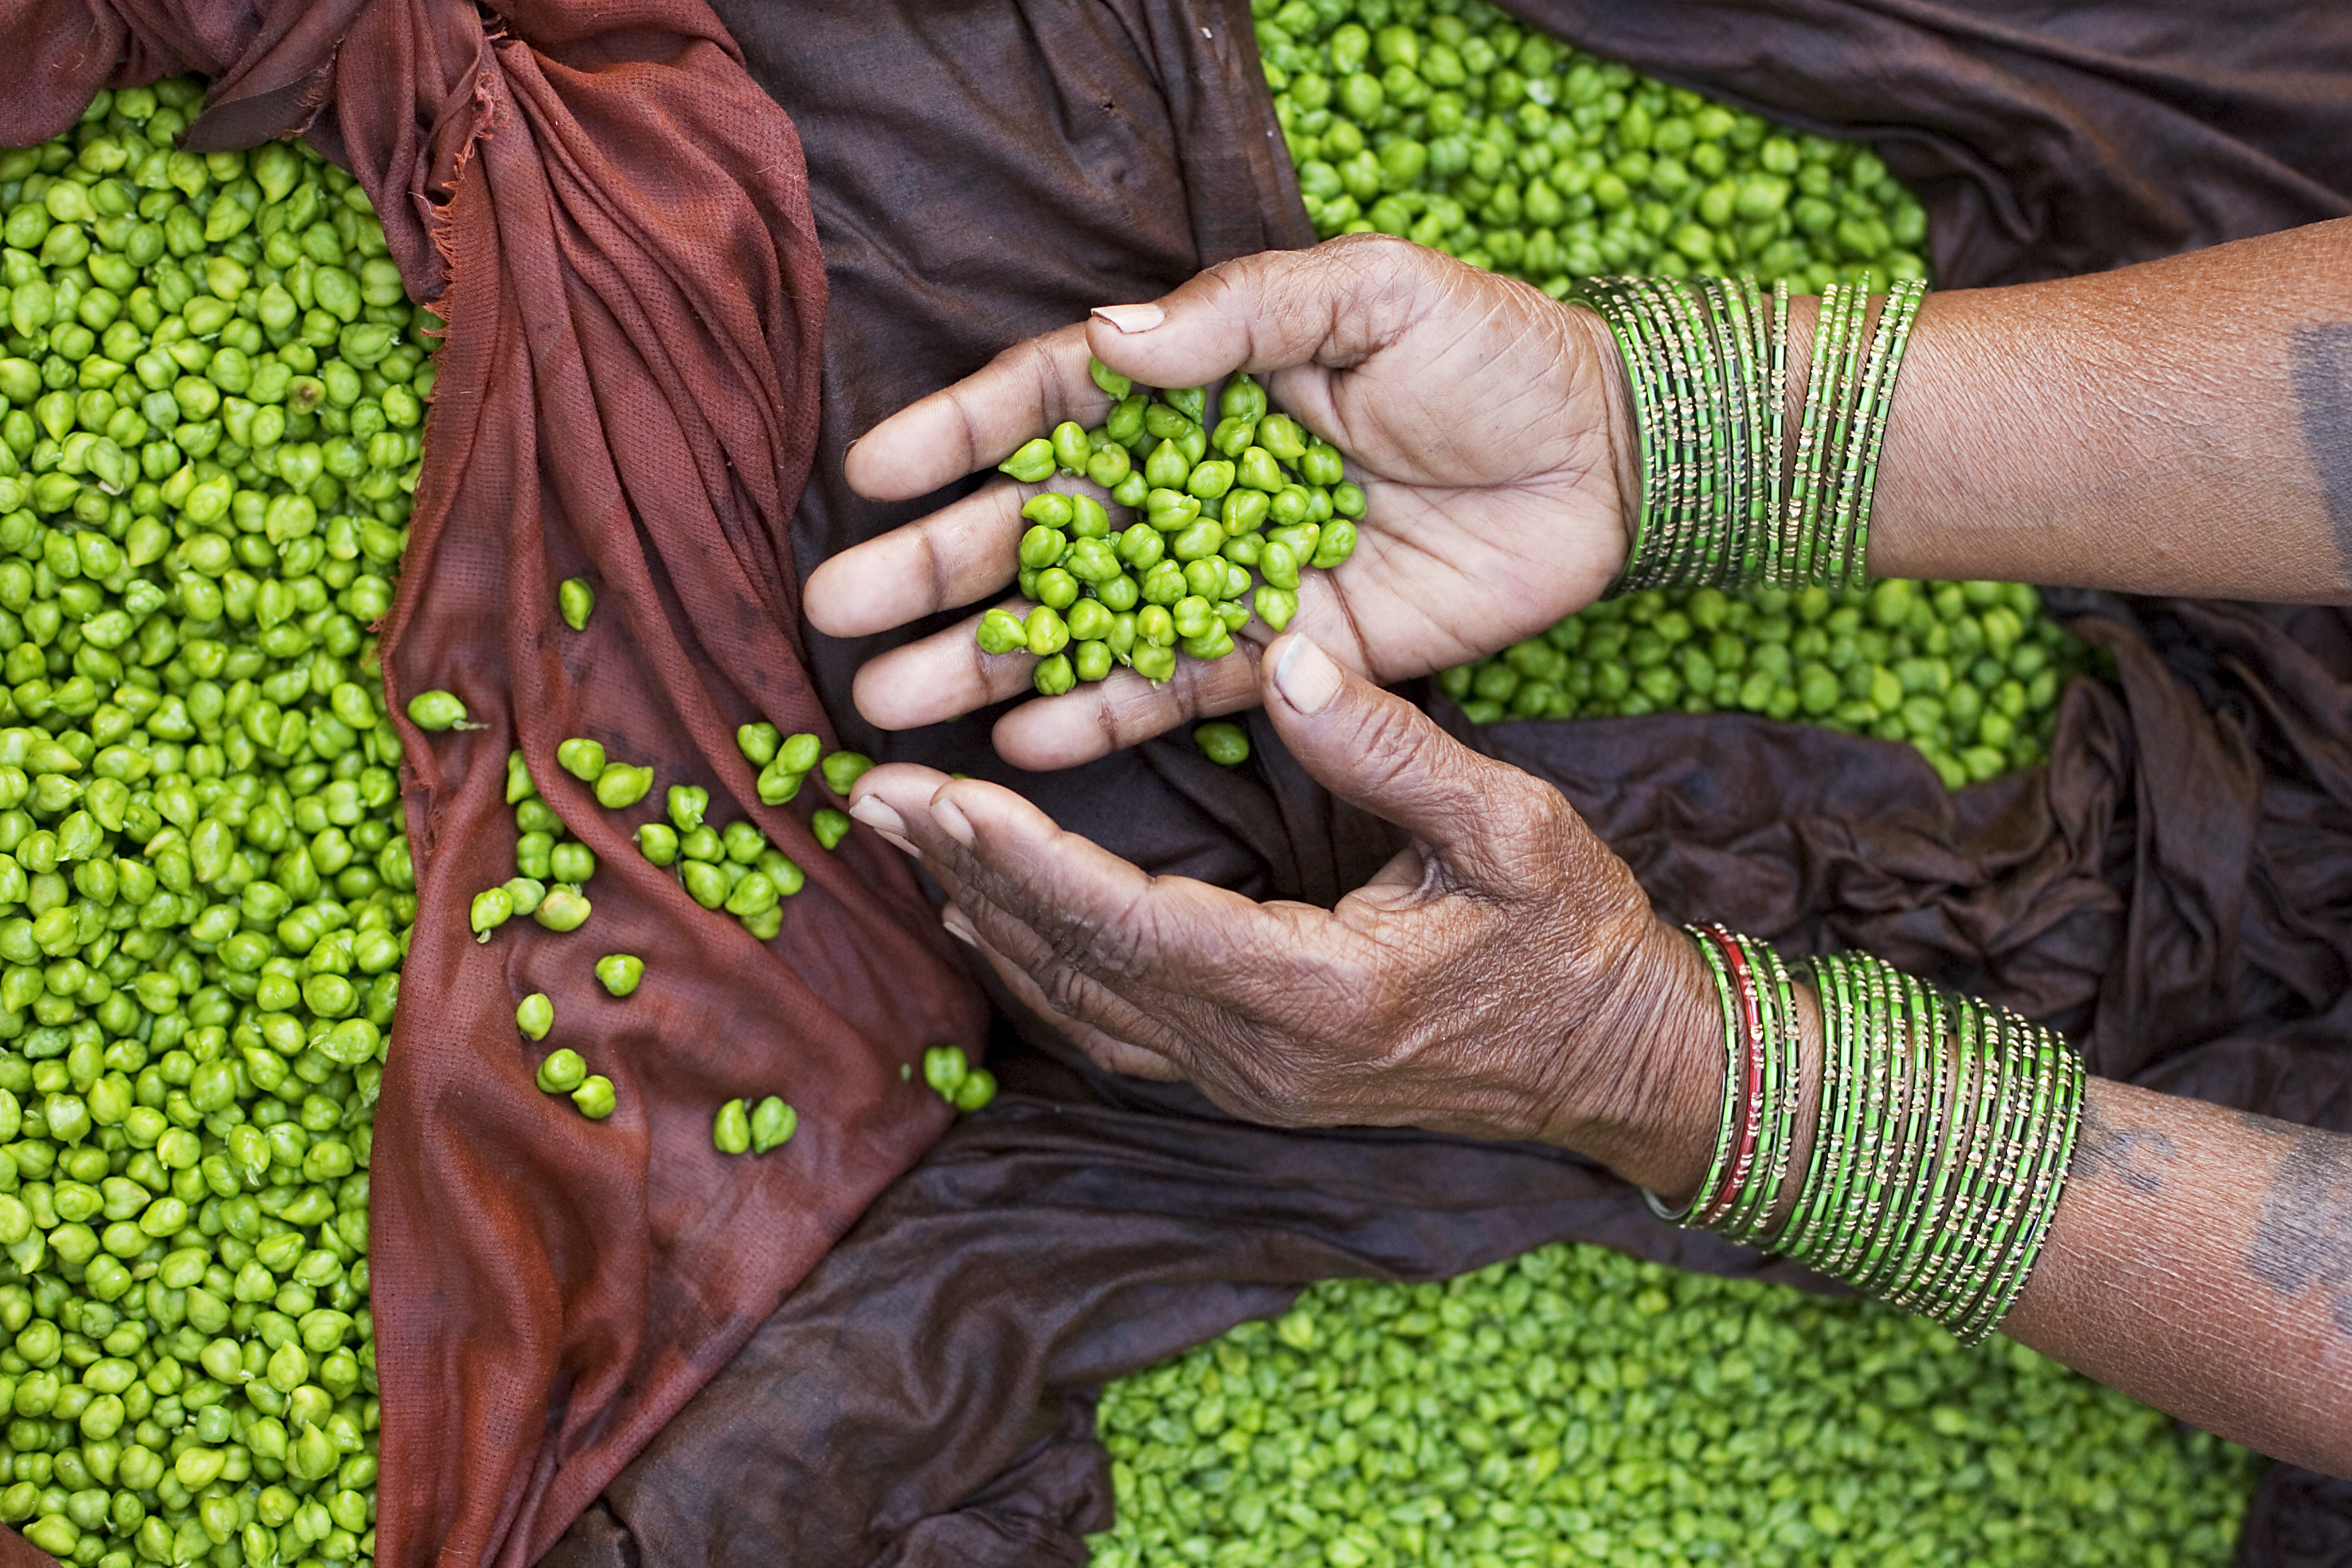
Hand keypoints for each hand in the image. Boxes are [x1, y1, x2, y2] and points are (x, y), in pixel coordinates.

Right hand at [805, 234, 1635, 769]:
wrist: (1608, 461)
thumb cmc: (1491, 353)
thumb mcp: (1368, 293)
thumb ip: (1239, 316)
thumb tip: (1108, 343)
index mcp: (1197, 379)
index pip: (1050, 406)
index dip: (957, 437)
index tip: (871, 476)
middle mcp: (1190, 482)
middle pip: (1037, 526)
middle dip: (935, 569)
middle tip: (838, 611)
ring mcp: (1227, 572)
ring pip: (1083, 620)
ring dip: (988, 659)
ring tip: (893, 700)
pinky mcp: (1283, 652)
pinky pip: (1173, 690)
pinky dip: (1100, 718)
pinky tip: (1021, 746)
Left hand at [842, 631, 1719, 1193]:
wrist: (1616, 1065)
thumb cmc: (1575, 941)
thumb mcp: (1512, 827)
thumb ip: (1394, 747)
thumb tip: (1284, 652)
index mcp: (1315, 992)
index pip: (1129, 925)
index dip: (1020, 860)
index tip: (930, 792)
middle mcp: (1257, 1055)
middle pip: (1074, 968)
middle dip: (966, 877)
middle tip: (867, 795)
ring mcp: (1246, 1080)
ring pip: (1077, 1008)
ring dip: (984, 921)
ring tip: (905, 839)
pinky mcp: (1248, 1080)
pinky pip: (1109, 1031)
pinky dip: (1035, 969)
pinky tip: (986, 918)